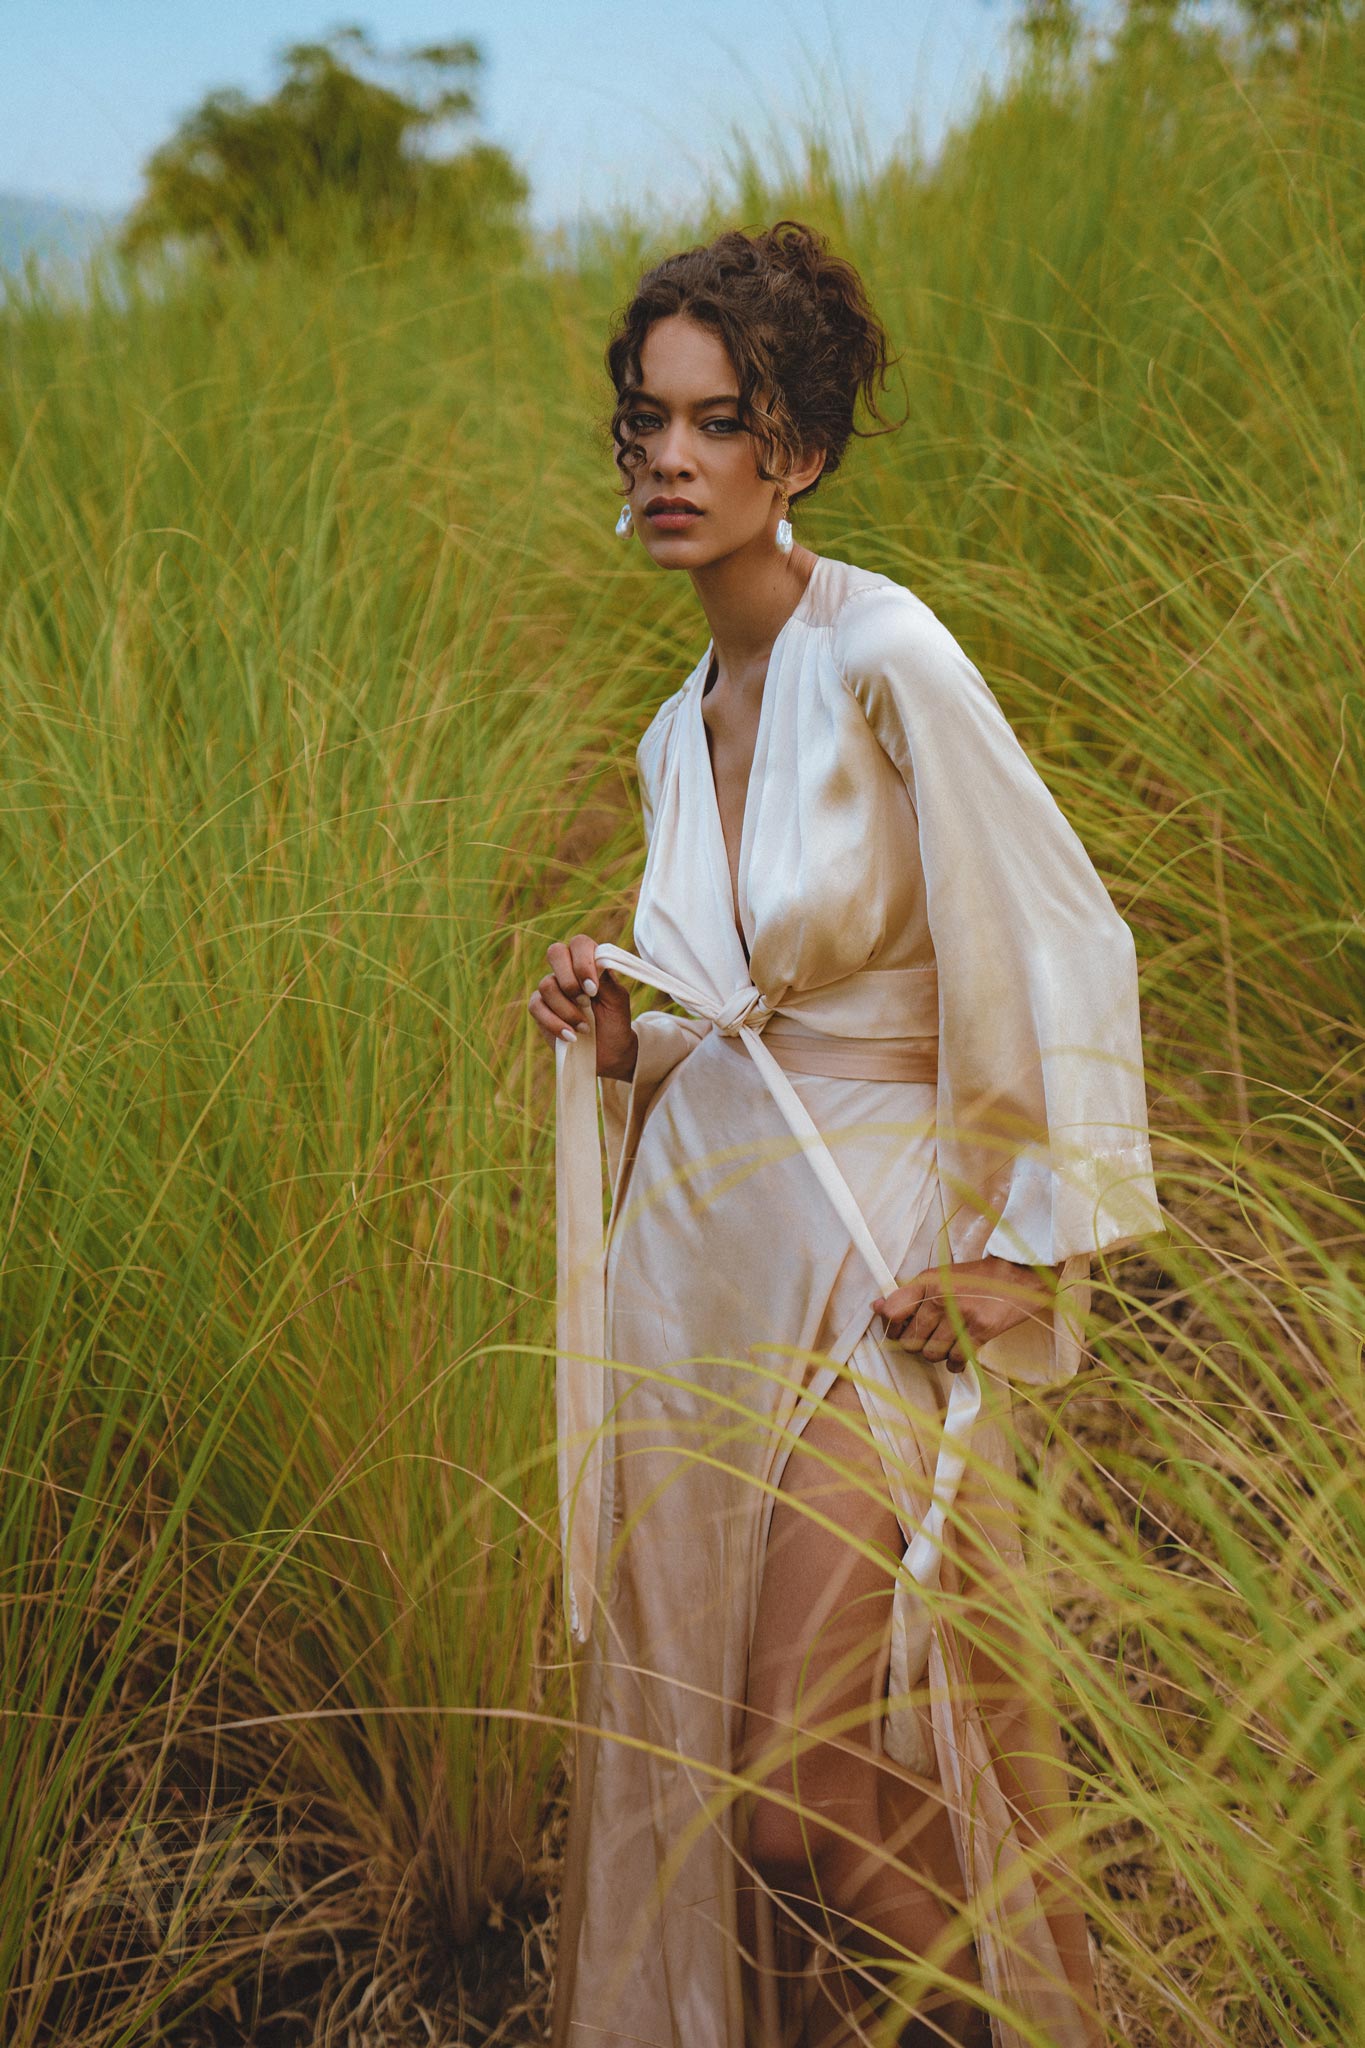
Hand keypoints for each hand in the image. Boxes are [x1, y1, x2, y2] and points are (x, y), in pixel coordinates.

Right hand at [528, 933, 638, 1079]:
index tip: (593, 989)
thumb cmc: (615, 1024)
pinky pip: (536, 1006)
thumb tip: (595, 964)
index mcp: (589, 963)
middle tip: (586, 1002)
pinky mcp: (540, 1008)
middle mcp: (567, 971)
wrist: (608, 1055)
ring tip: (585, 1027)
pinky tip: (571, 1036)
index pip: (579, 943)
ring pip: (546, 985)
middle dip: (569, 980)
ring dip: (567, 1009)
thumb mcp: (618, 1002)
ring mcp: (551, 989)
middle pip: (555, 952)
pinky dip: (555, 1023)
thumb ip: (607, 981)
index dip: (582, 962)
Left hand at [872, 1255, 1062, 1371]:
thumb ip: (909, 1294)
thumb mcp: (940, 1277)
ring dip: (937, 1354)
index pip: (892, 1311)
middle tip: (930, 1338)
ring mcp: (961, 1314)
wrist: (1019, 1275)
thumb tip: (877, 1307)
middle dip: (918, 1345)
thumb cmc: (977, 1278)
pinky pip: (956, 1358)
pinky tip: (960, 1353)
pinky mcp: (981, 1329)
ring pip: (931, 1353)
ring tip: (947, 1343)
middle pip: (910, 1341)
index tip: (900, 1330)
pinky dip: (955, 1362)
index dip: (891, 1327)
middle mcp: (940, 1297)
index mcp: (927, 1281)